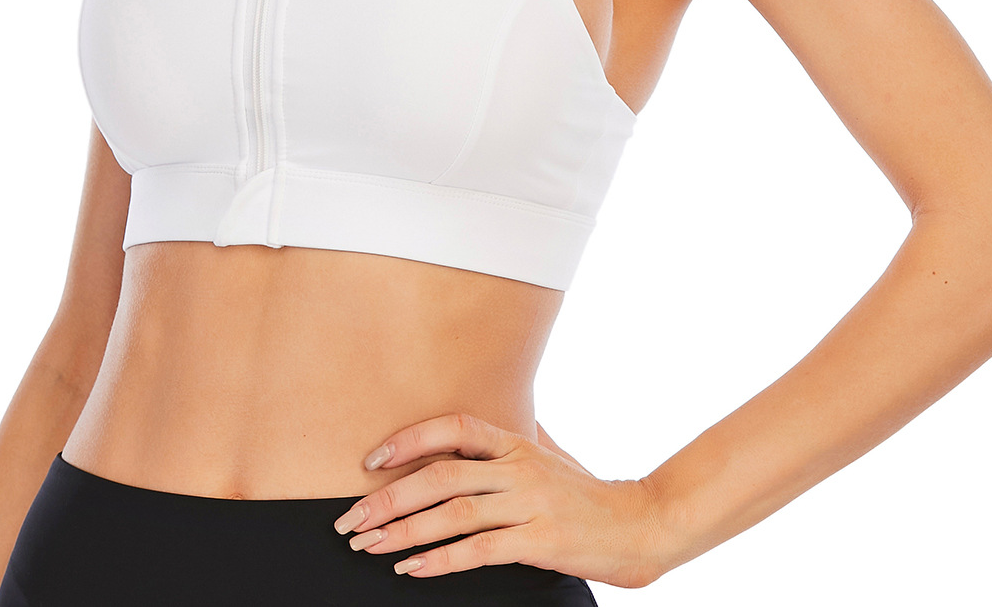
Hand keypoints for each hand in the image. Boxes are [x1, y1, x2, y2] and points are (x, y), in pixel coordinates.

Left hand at [330, 410, 668, 589]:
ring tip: (369, 546)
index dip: (409, 439)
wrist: (640, 525)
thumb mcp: (551, 452)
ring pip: (452, 513)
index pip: (452, 427)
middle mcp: (518, 466)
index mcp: (515, 441)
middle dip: (388, 498)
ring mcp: (529, 503)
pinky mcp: (539, 542)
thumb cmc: (588, 491)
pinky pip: (479, 550)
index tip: (371, 460)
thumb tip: (485, 421)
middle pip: (440, 476)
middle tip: (350, 519)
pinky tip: (412, 570)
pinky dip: (440, 560)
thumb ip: (516, 435)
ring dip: (403, 532)